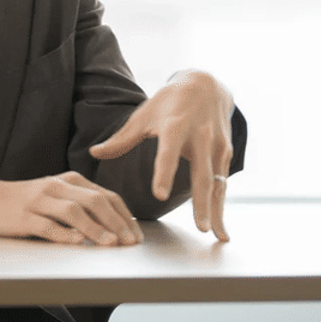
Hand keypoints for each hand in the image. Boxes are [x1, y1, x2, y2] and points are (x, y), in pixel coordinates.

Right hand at [0, 172, 143, 245]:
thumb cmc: (27, 202)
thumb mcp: (57, 196)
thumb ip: (83, 205)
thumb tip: (117, 227)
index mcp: (68, 180)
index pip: (105, 195)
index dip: (125, 216)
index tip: (136, 236)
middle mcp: (56, 187)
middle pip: (93, 201)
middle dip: (116, 223)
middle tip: (129, 243)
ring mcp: (38, 201)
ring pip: (73, 212)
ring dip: (95, 229)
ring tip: (110, 244)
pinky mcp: (23, 217)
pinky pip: (47, 226)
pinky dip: (64, 235)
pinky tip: (77, 242)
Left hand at [89, 69, 234, 240]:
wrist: (206, 85)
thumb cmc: (168, 102)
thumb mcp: (143, 115)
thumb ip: (121, 139)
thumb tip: (94, 153)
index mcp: (175, 127)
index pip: (167, 153)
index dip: (164, 174)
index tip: (159, 195)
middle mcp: (200, 137)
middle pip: (202, 175)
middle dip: (202, 203)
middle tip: (199, 228)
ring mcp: (217, 146)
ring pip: (218, 183)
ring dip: (217, 211)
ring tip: (217, 236)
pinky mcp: (227, 153)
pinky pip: (223, 183)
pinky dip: (222, 204)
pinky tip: (220, 226)